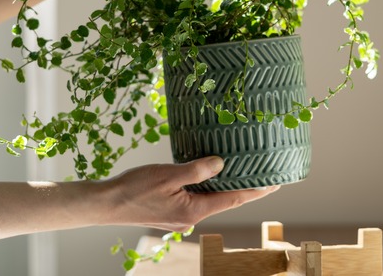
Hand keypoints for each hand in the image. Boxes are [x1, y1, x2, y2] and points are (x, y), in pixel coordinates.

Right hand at [102, 157, 279, 231]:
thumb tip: (221, 164)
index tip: (276, 183)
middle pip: (225, 200)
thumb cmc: (134, 188)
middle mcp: (191, 218)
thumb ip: (198, 170)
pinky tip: (209, 175)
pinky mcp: (171, 212)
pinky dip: (207, 187)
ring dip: (225, 186)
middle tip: (265, 174)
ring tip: (242, 171)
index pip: (234, 198)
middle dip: (244, 188)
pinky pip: (196, 198)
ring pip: (210, 199)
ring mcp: (181, 217)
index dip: (256, 190)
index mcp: (194, 210)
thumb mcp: (169, 174)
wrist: (106, 204)